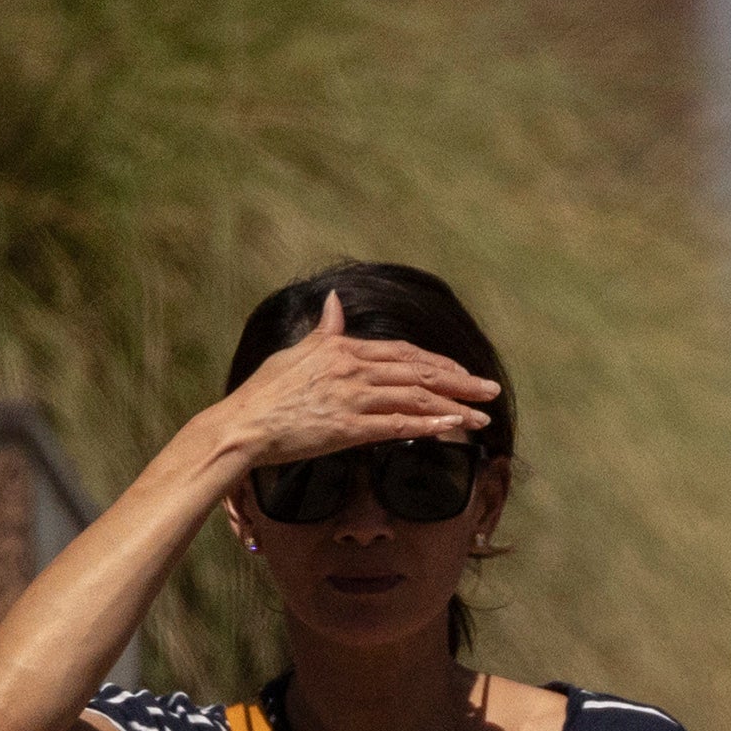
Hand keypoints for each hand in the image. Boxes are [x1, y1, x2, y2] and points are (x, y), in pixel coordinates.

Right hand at [203, 293, 498, 477]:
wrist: (240, 426)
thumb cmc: (262, 394)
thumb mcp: (295, 354)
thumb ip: (323, 331)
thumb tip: (334, 302)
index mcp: (342, 349)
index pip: (402, 353)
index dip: (436, 363)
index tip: (461, 373)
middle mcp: (352, 368)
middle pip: (418, 372)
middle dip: (459, 382)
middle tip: (490, 391)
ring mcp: (351, 397)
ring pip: (414, 398)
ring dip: (453, 407)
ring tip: (482, 418)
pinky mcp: (346, 428)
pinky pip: (396, 425)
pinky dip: (427, 425)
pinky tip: (452, 428)